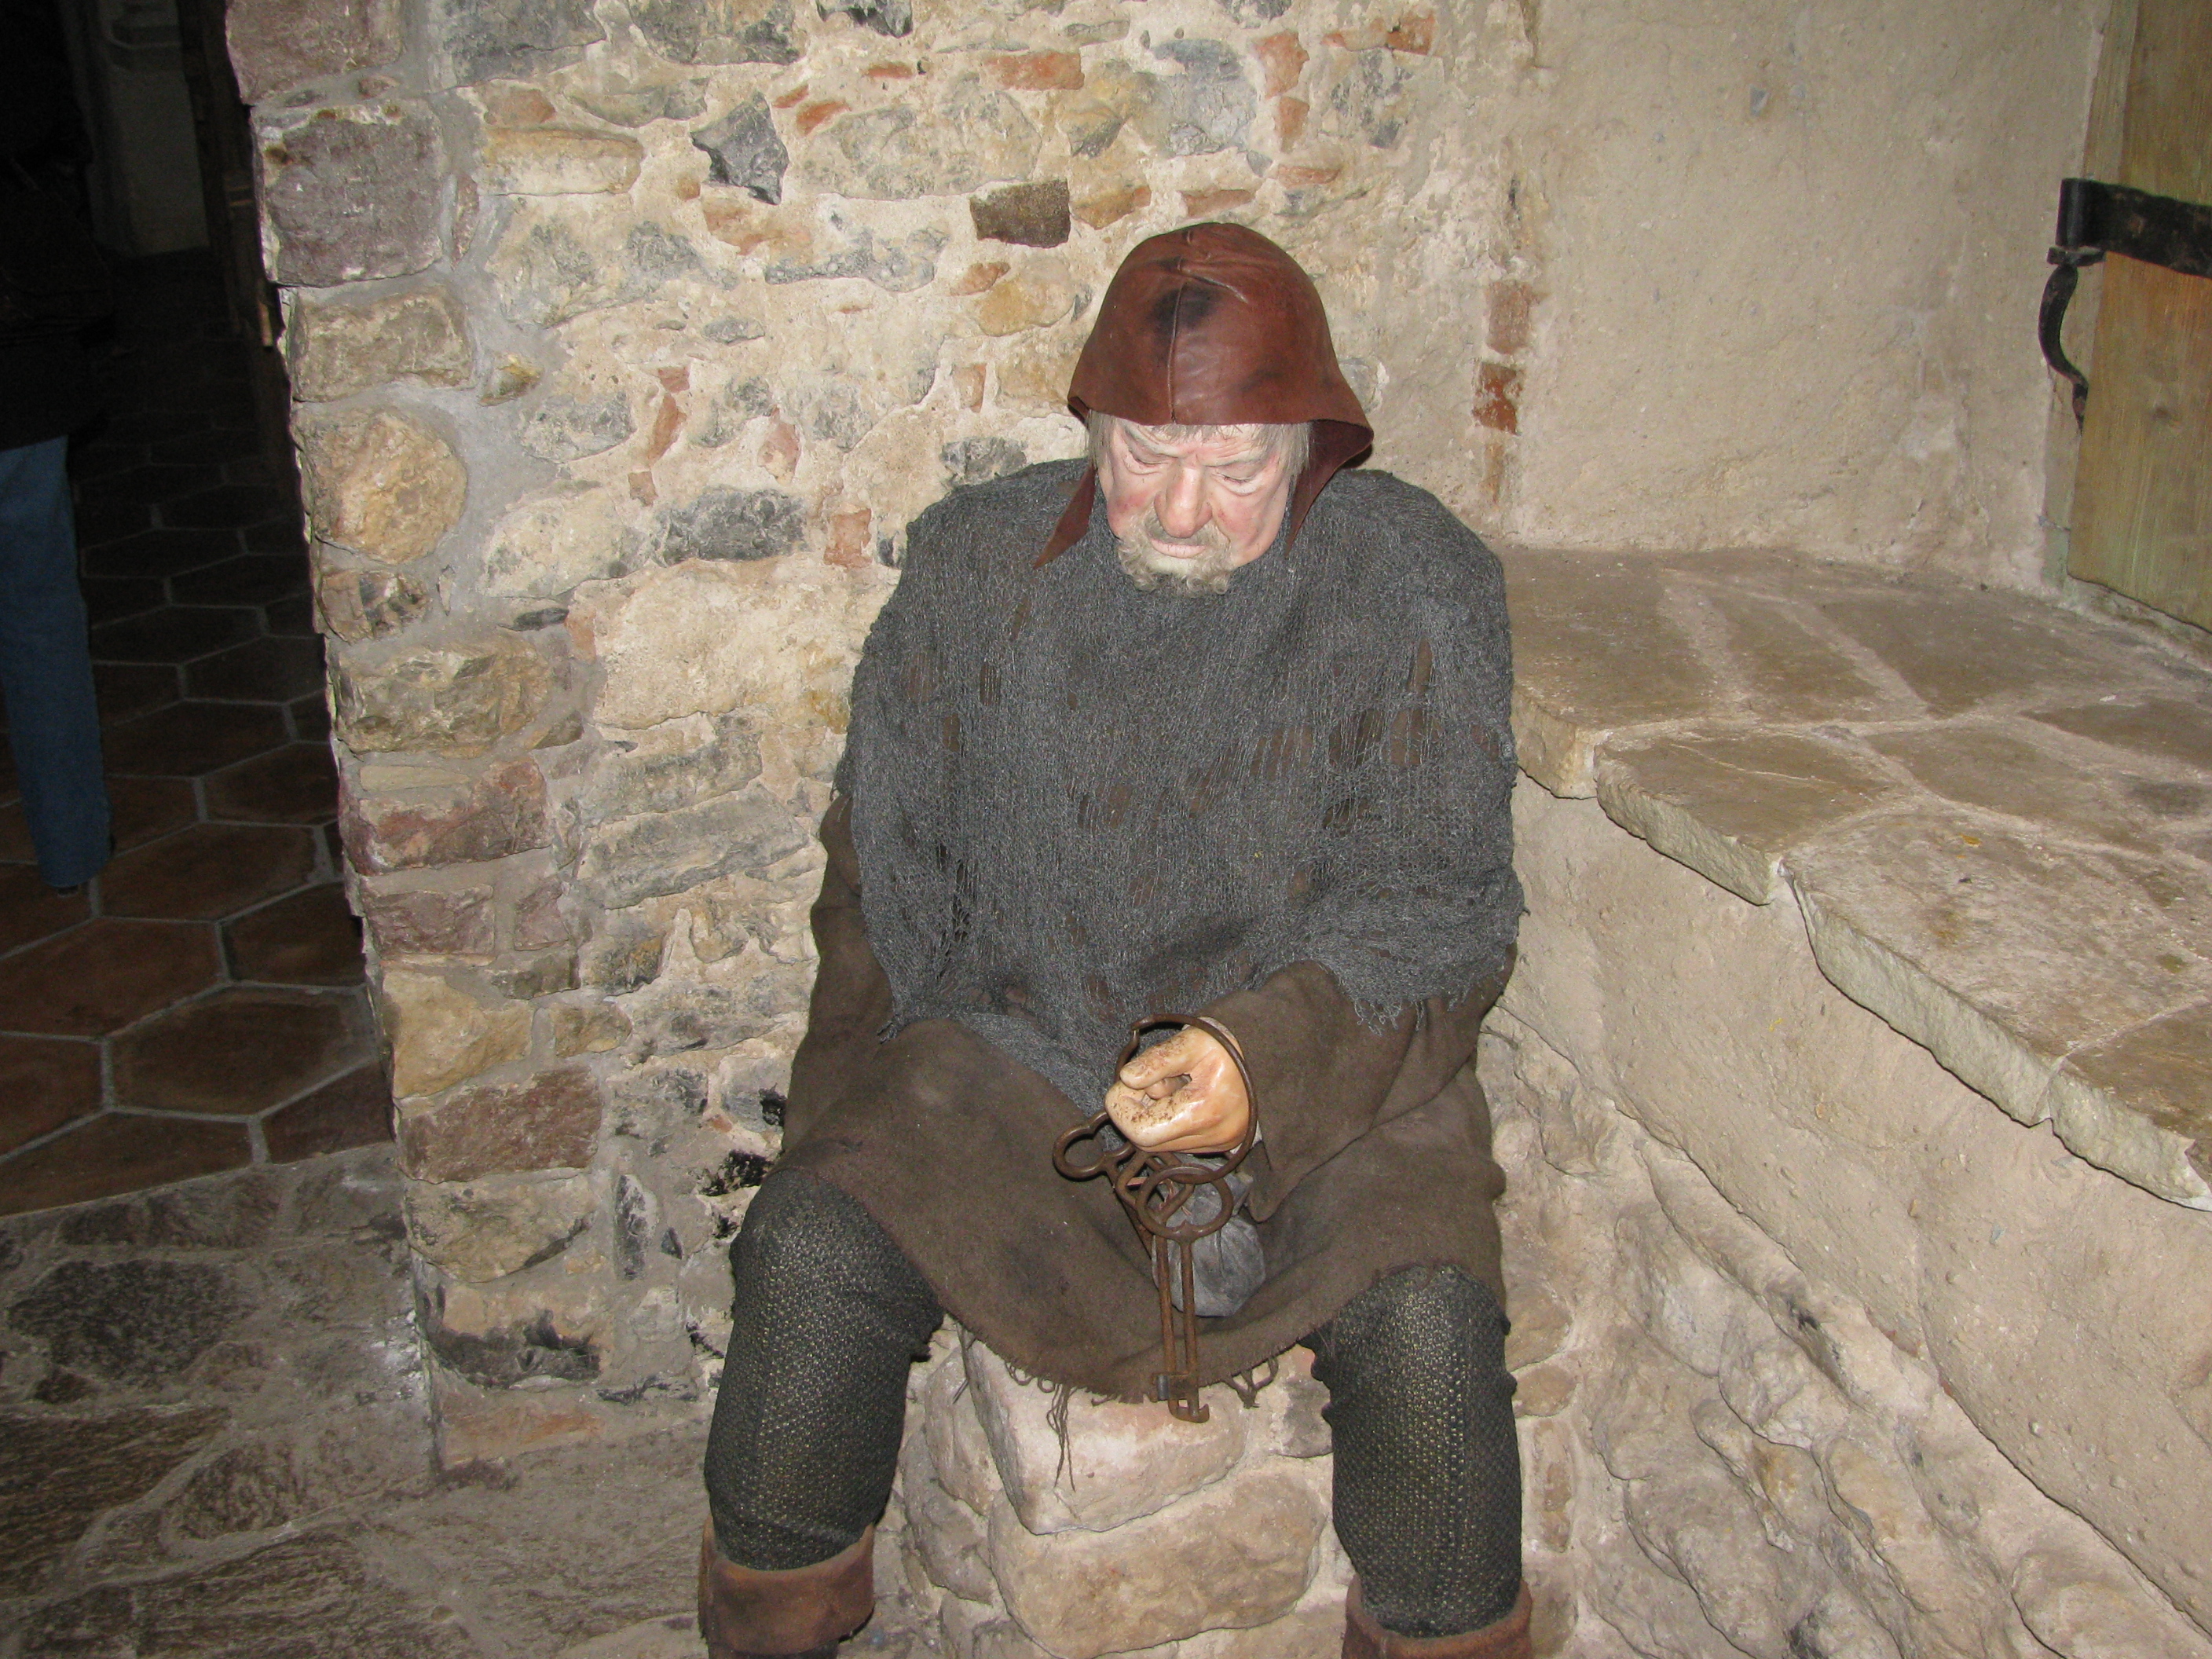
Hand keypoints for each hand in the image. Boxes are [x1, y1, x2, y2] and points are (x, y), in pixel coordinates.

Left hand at [1103, 1026, 1249, 1154]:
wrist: (1267, 1055)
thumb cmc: (1227, 1044)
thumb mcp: (1190, 1041)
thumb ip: (1156, 1060)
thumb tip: (1126, 1078)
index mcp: (1204, 1111)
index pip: (1140, 1131)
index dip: (1123, 1108)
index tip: (1129, 1082)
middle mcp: (1214, 1137)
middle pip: (1147, 1142)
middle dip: (1138, 1111)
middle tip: (1150, 1081)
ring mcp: (1219, 1144)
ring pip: (1162, 1144)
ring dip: (1155, 1117)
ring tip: (1173, 1087)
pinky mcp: (1222, 1146)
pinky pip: (1179, 1142)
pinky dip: (1171, 1123)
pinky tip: (1185, 1099)